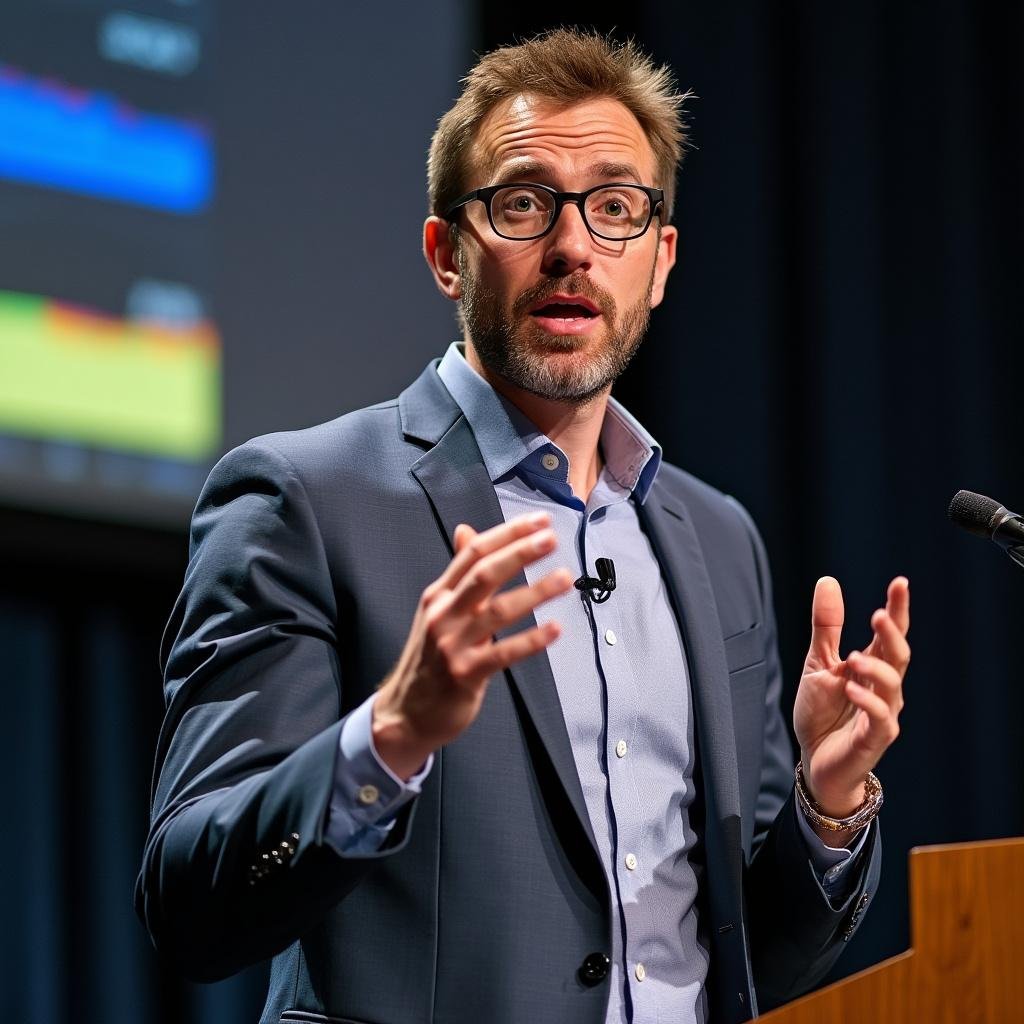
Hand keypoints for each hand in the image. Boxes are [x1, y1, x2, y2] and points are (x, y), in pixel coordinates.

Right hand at [372, 513, 572, 778]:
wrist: (405, 713)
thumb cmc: (430, 659)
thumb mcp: (440, 610)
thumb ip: (459, 574)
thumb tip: (467, 530)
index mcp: (438, 595)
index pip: (472, 554)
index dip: (507, 534)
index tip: (539, 521)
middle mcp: (443, 614)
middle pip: (484, 574)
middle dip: (519, 553)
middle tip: (551, 540)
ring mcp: (452, 645)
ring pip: (497, 611)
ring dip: (534, 592)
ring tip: (564, 578)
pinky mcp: (465, 675)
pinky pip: (503, 653)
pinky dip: (531, 640)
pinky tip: (555, 629)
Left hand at [792, 576, 909, 833]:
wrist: (814, 762)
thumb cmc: (821, 713)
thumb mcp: (818, 662)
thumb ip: (826, 626)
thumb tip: (828, 581)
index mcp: (871, 666)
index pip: (889, 634)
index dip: (898, 609)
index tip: (900, 583)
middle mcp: (883, 687)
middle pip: (898, 655)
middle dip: (893, 634)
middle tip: (880, 614)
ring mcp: (883, 712)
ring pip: (893, 685)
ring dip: (875, 668)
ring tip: (853, 657)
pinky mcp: (875, 738)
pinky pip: (880, 718)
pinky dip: (868, 702)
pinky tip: (851, 688)